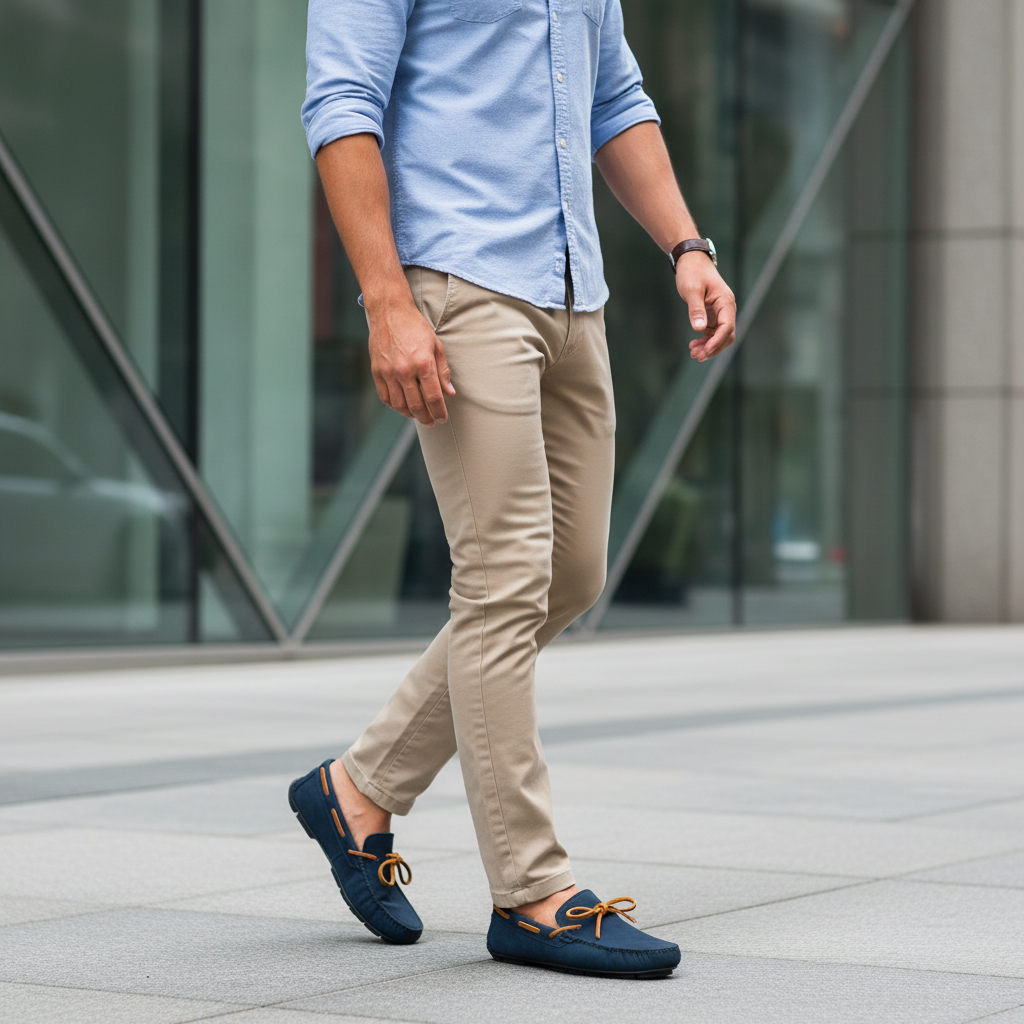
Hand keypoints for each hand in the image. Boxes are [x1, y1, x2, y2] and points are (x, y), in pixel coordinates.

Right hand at [367, 298, 454, 425]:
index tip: (442, 418)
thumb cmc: (415, 327)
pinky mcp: (376, 371)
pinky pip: (385, 397)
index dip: (439, 411)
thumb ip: (443, 372)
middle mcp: (404, 370)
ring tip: (418, 415)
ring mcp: (388, 372)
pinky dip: (394, 406)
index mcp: (423, 363)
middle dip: (426, 418)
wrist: (390, 312)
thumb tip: (449, 393)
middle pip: (416, 405)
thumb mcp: (436, 346)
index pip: (433, 397)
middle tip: (431, 422)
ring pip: (399, 405)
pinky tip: (402, 406)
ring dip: (410, 414)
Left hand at [675, 252, 736, 361]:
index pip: (727, 327)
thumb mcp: (692, 290)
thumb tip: (699, 329)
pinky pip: (713, 333)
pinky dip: (705, 341)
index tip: (706, 351)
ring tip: (693, 353)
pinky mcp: (712, 315)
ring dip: (709, 347)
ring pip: (720, 336)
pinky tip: (694, 345)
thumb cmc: (692, 272)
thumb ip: (696, 309)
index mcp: (725, 302)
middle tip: (697, 356)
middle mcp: (726, 309)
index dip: (718, 341)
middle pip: (727, 335)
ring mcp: (720, 313)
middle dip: (714, 348)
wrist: (691, 261)